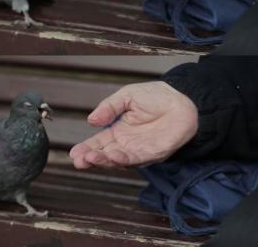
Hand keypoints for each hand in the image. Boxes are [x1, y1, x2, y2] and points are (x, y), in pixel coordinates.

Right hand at [69, 81, 197, 168]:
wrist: (184, 99)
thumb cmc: (156, 97)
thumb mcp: (126, 96)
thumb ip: (109, 107)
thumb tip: (91, 120)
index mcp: (118, 131)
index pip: (98, 143)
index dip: (85, 149)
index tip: (73, 153)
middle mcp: (126, 144)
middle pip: (105, 155)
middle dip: (91, 159)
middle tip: (78, 161)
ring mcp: (139, 150)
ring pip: (118, 160)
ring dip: (104, 161)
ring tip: (91, 158)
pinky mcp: (154, 154)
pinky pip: (137, 159)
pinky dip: (124, 159)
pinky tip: (112, 155)